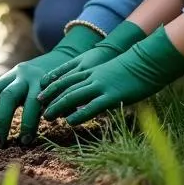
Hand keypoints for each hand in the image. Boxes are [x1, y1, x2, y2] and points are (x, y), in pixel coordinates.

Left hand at [0, 25, 99, 145]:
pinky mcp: (60, 87)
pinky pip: (53, 104)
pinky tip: (50, 126)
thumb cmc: (37, 78)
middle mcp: (23, 76)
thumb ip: (7, 98)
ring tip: (23, 142)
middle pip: (7, 97)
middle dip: (0, 121)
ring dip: (27, 123)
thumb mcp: (20, 82)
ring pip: (32, 102)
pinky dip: (51, 116)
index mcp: (10, 76)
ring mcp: (42, 80)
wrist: (66, 57)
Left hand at [41, 27, 183, 124]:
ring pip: (73, 96)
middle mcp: (91, 76)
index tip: (38, 93)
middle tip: (36, 107)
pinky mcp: (112, 95)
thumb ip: (96, 77)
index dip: (50, 85)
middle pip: (64, 87)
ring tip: (47, 117)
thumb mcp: (108, 69)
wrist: (147, 61)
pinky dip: (79, 114)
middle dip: (49, 97)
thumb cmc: (131, 67)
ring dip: (58, 107)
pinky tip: (70, 122)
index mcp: (90, 68)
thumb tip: (90, 89)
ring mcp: (100, 85)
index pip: (64, 76)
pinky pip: (92, 106)